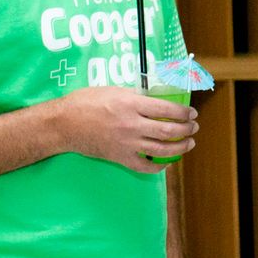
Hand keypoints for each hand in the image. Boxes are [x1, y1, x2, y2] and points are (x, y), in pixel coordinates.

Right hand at [54, 86, 196, 172]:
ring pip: (161, 149)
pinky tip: (166, 162)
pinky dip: (158, 166)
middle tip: (193, 128)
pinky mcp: (119, 158)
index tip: (192, 113)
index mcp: (131, 104)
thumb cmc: (85, 102)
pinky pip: (144, 166)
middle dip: (187, 130)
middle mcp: (132, 125)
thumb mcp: (113, 90)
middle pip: (168, 131)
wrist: (63, 124)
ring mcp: (126, 143)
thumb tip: (155, 99)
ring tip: (189, 143)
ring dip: (180, 147)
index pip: (167, 110)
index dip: (184, 113)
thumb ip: (135, 96)